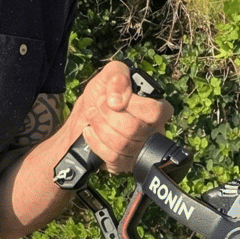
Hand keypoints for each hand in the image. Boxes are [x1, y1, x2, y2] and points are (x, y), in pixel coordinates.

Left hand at [71, 59, 172, 173]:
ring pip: (123, 145)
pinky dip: (95, 141)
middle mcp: (153, 132)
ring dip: (100, 126)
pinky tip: (90, 131)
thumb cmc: (101, 97)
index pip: (155, 111)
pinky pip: (113, 157)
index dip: (132, 105)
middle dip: (108, 114)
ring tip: (92, 116)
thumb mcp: (107, 76)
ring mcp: (139, 151)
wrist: (83, 120)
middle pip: (134, 129)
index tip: (112, 99)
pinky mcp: (125, 164)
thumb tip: (118, 99)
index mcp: (156, 109)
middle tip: (98, 105)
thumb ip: (118, 74)